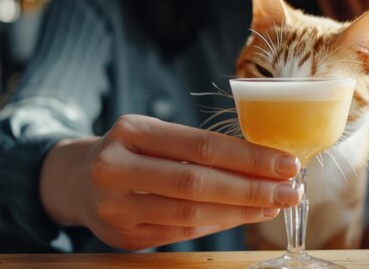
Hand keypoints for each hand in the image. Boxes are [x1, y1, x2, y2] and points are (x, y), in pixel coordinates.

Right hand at [41, 114, 300, 249]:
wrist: (78, 180)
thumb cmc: (129, 152)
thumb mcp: (153, 134)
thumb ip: (195, 148)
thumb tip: (261, 162)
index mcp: (131, 131)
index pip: (200, 145)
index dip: (248, 157)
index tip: (286, 163)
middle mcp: (117, 168)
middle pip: (196, 183)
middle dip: (252, 189)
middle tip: (290, 190)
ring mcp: (116, 206)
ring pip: (190, 214)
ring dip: (240, 212)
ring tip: (274, 205)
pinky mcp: (123, 236)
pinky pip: (180, 232)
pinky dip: (217, 225)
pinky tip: (243, 216)